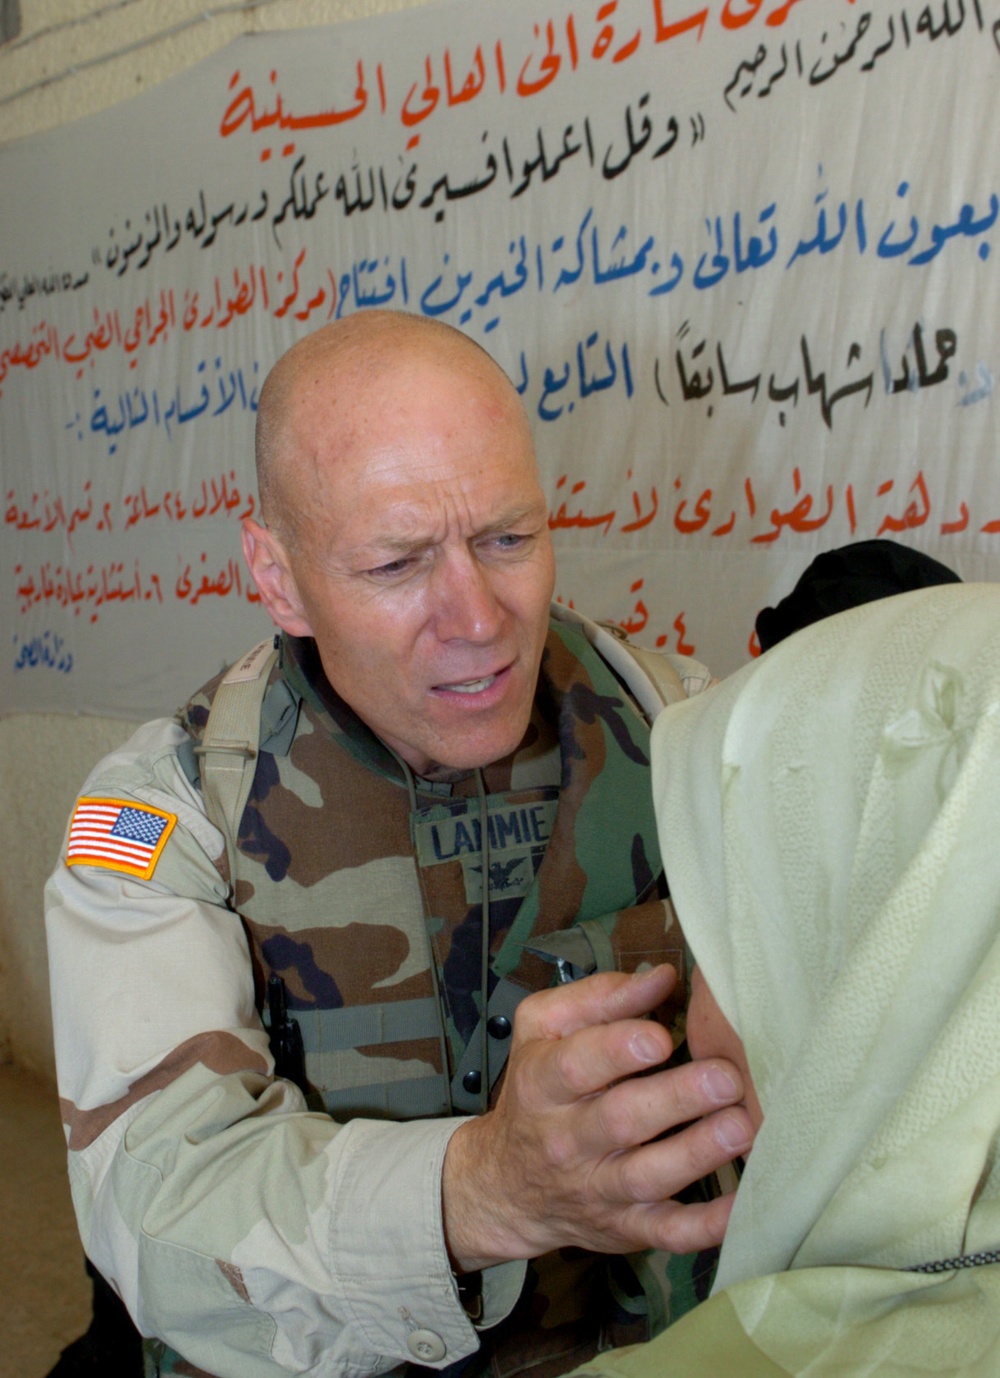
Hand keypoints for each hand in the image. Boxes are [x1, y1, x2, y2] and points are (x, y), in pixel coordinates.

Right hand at [442, 964, 752, 1270]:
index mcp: (543, 1082)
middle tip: (725, 1077)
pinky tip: (742, 1203)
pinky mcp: (626, 1227)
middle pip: (620, 1120)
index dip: (618, 1050)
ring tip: (741, 1125)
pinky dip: (705, 1226)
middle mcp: (567, 1139)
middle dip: (675, 1098)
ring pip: (647, 1175)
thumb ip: (598, 998)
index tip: (661, 1036)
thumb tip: (661, 977)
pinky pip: (666, 1233)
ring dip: (698, 1152)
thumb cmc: (536, 1091)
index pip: (575, 1065)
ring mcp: (597, 1188)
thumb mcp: (541, 1029)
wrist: (504, 1185)